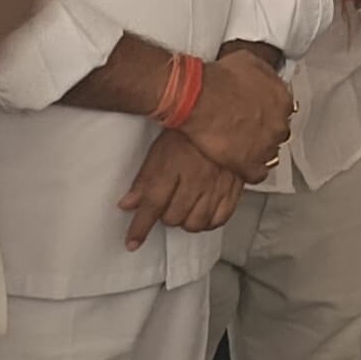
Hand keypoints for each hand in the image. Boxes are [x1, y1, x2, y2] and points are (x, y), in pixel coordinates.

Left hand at [121, 129, 248, 245]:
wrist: (225, 117)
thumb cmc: (190, 132)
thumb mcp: (160, 150)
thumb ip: (144, 180)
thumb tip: (127, 204)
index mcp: (173, 167)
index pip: (152, 205)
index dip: (140, 228)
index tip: (132, 242)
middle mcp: (195, 180)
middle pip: (173, 217)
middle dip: (164, 216)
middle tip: (165, 204)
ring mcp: (216, 186)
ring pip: (195, 223)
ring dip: (185, 221)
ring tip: (183, 209)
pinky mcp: (233, 189)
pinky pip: (219, 219)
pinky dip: (208, 222)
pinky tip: (203, 213)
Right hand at [180, 50, 296, 177]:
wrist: (199, 98)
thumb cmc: (219, 79)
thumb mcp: (249, 61)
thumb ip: (265, 73)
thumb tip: (267, 76)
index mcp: (282, 100)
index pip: (283, 110)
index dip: (268, 111)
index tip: (257, 112)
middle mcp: (279, 125)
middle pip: (277, 132)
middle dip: (263, 130)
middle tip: (245, 128)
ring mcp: (266, 147)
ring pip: (269, 153)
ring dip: (256, 150)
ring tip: (239, 145)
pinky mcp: (249, 164)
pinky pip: (257, 174)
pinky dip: (248, 170)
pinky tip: (237, 163)